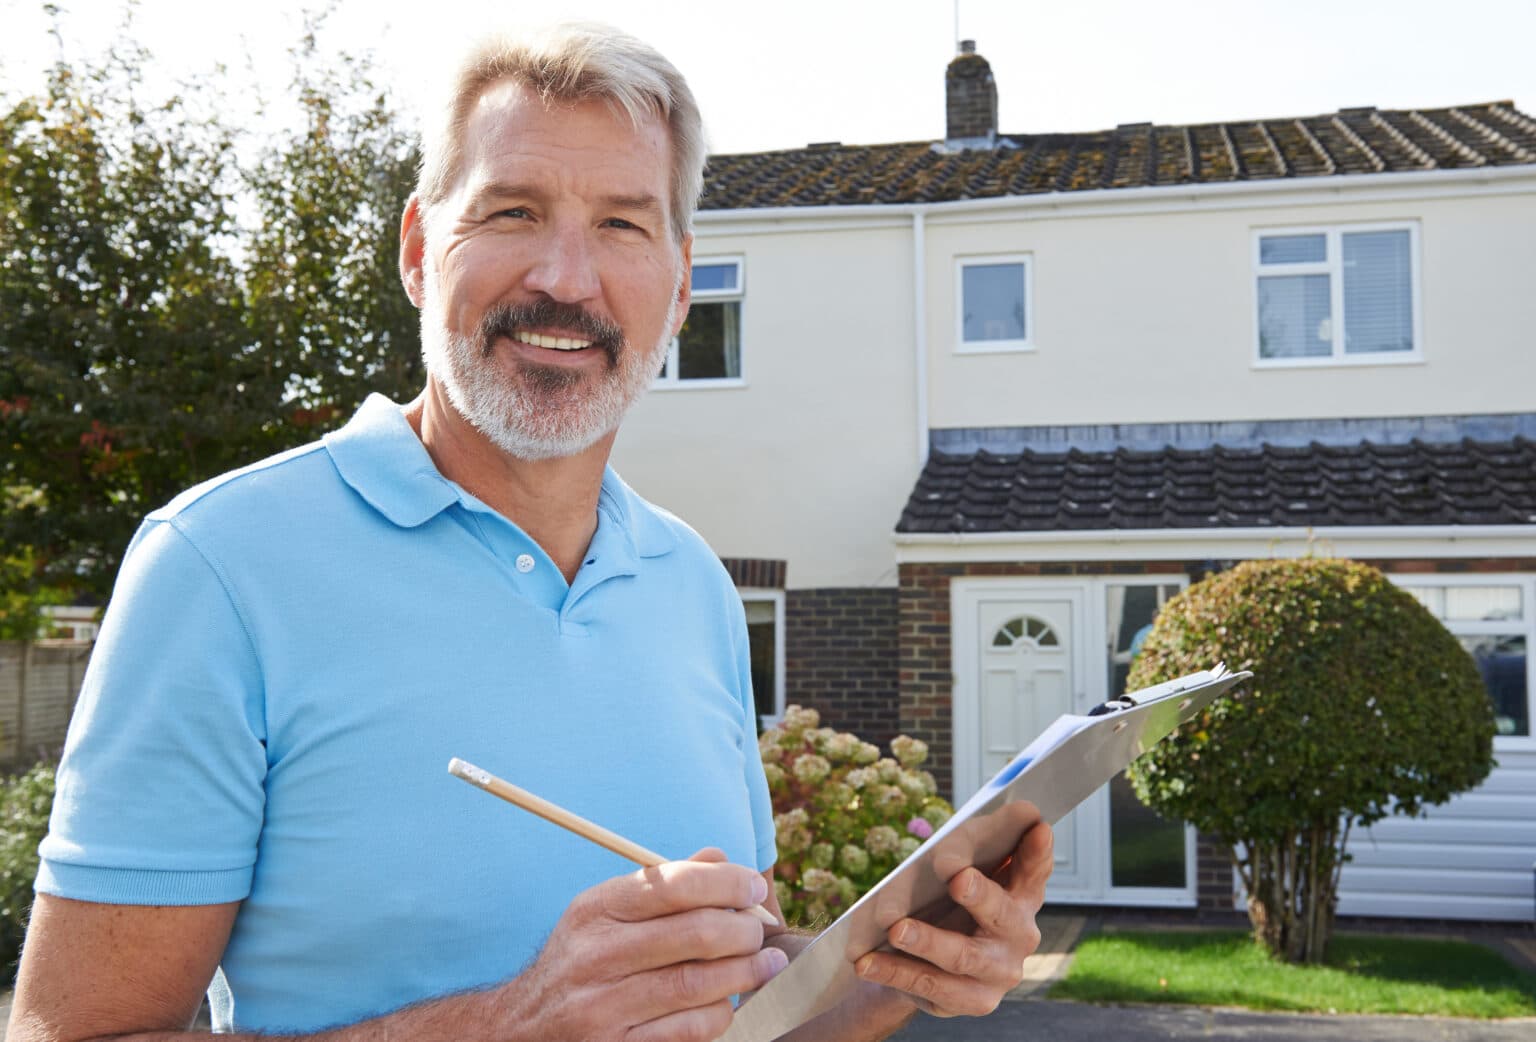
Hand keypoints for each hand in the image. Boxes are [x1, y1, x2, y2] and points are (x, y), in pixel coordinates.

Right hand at [491, 848, 787, 1041]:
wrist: (519, 1029)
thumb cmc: (580, 962)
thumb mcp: (604, 914)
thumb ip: (662, 885)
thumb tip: (720, 858)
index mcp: (595, 910)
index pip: (673, 884)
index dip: (727, 883)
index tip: (754, 889)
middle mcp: (595, 956)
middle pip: (695, 934)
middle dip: (744, 931)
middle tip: (761, 932)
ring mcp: (603, 1008)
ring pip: (699, 985)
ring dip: (745, 973)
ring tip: (765, 964)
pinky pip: (689, 1029)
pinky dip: (720, 1014)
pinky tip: (728, 1002)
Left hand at [852, 815, 1053, 1017]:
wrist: (927, 959)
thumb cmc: (947, 899)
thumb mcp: (959, 870)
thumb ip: (966, 849)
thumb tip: (953, 845)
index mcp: (1022, 895)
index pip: (1034, 869)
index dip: (1037, 851)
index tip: (1038, 826)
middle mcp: (1019, 935)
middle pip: (1002, 914)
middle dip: (981, 895)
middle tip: (958, 878)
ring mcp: (998, 972)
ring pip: (962, 956)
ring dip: (927, 941)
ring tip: (896, 930)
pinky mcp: (972, 1000)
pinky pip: (929, 985)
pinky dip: (895, 972)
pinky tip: (866, 962)